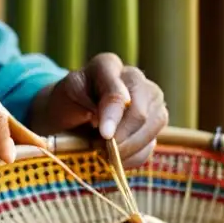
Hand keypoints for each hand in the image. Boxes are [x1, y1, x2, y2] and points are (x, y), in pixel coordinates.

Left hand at [30, 53, 167, 168]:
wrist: (70, 116)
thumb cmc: (68, 102)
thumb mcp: (68, 96)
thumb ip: (84, 102)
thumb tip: (109, 127)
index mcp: (108, 65)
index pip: (117, 93)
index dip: (112, 116)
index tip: (105, 134)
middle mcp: (136, 78)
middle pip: (141, 113)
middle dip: (121, 137)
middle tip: (101, 149)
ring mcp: (150, 99)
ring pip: (153, 127)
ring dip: (129, 148)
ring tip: (106, 153)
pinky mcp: (155, 122)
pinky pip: (151, 144)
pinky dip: (133, 156)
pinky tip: (116, 157)